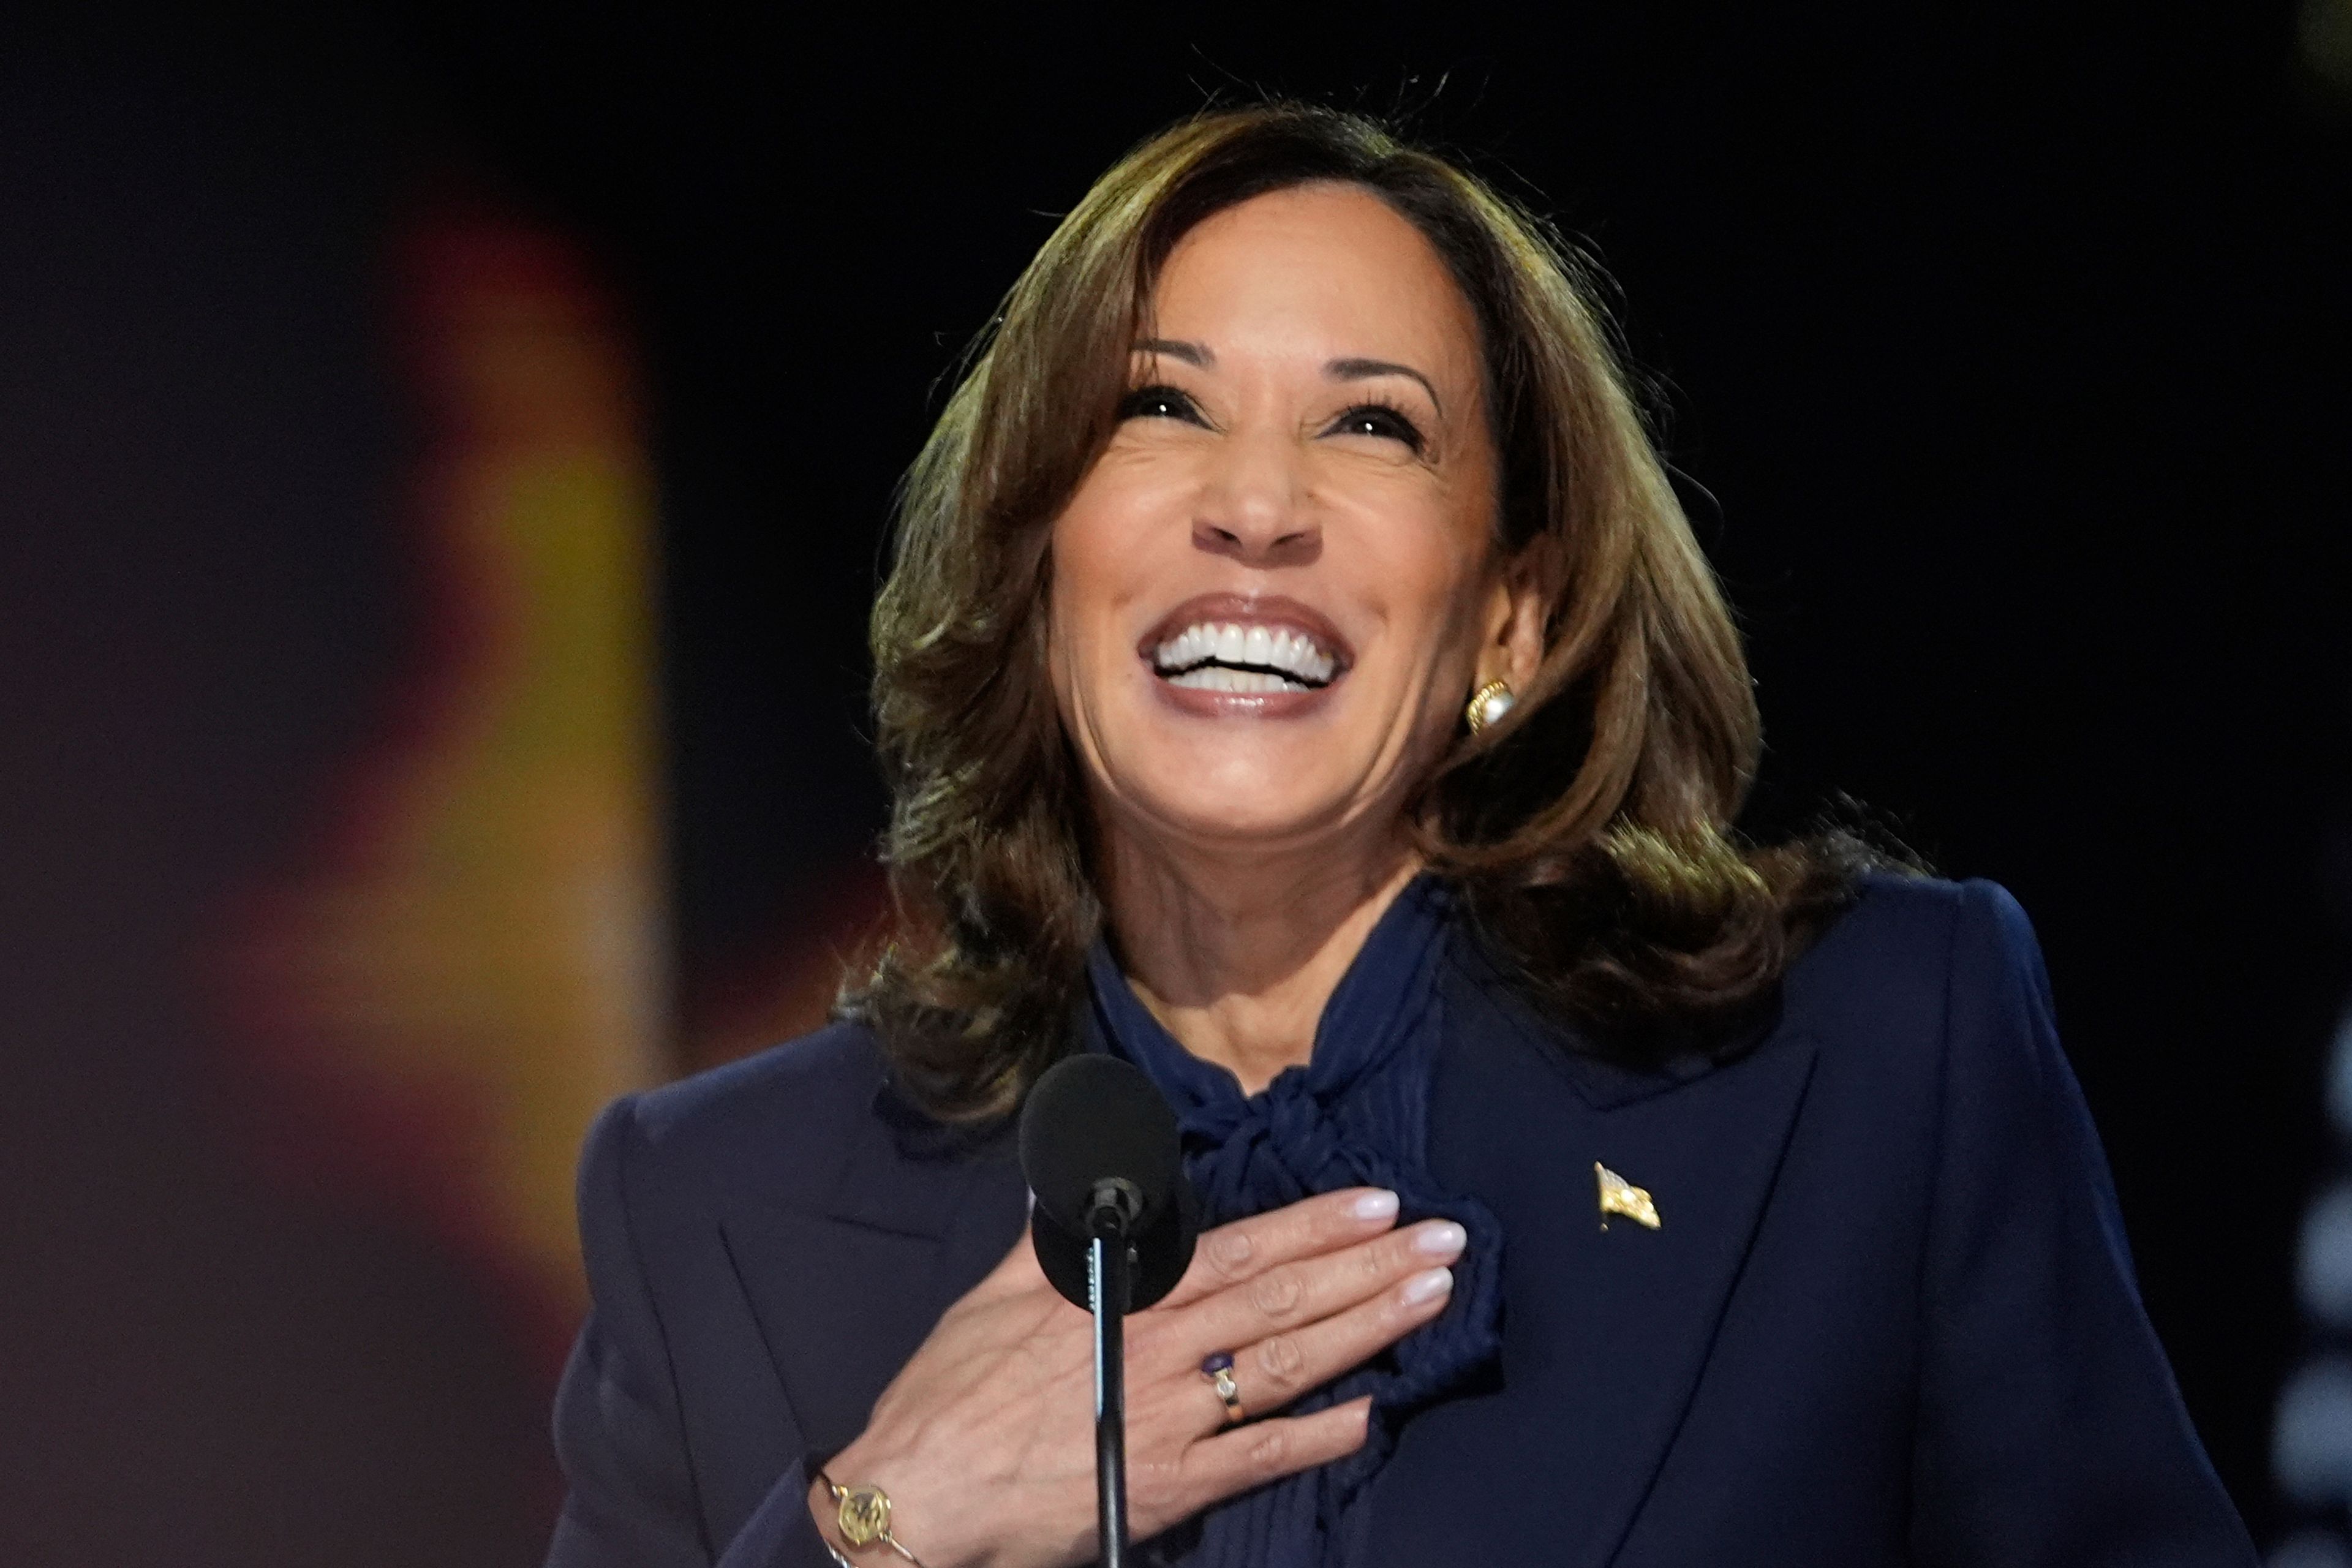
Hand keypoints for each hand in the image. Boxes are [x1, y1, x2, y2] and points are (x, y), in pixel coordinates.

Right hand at [808, 1186, 1463, 1567]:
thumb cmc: (950, 1391)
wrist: (917, 1493)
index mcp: (1124, 1296)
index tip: (1380, 1204)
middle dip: (1371, 1268)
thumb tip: (1076, 1182)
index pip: (1243, 1250)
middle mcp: (1160, 1350)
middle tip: (1446, 1243)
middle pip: (1286, 1301)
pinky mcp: (1170, 1486)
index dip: (1318, 1226)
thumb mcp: (995, 1294)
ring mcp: (1172, 1419)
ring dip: (1369, 1331)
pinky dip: (1320, 1438)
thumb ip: (1053, 1237)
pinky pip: (1261, 1458)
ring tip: (1433, 1300)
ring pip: (1290, 1368)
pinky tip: (1373, 1414)